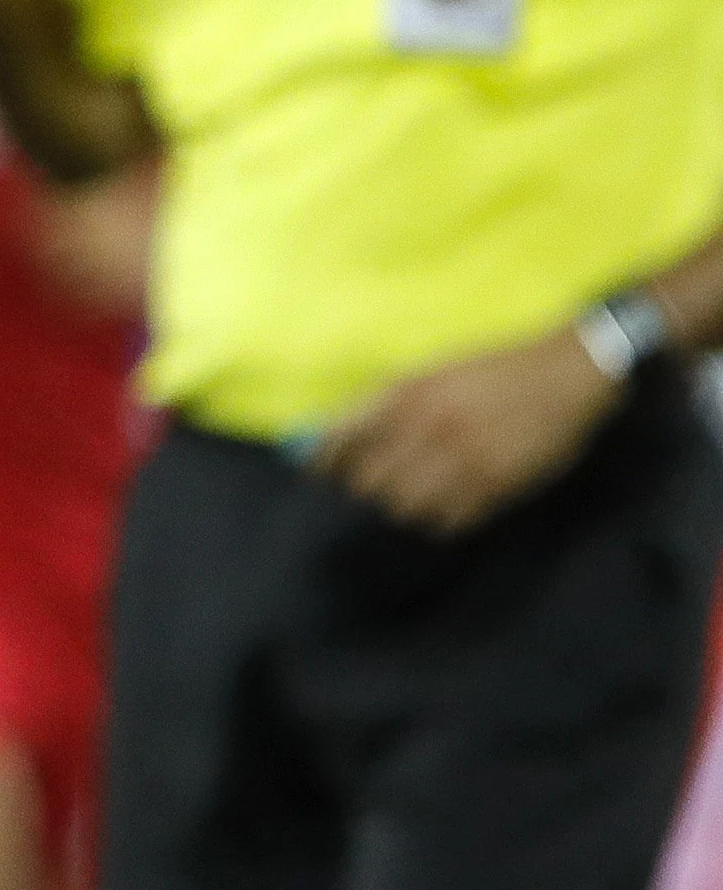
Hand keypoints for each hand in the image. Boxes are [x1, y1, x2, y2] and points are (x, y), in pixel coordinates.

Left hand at [312, 330, 620, 532]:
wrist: (568, 373)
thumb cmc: (495, 370)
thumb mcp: (434, 371)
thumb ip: (387, 401)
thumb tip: (335, 431)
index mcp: (407, 394)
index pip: (341, 438)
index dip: (324, 460)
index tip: (319, 471)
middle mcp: (428, 428)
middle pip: (368, 482)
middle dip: (366, 485)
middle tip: (375, 483)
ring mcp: (463, 460)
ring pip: (404, 507)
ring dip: (403, 504)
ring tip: (414, 493)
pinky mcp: (496, 486)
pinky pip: (448, 519)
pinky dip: (441, 517)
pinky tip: (448, 502)